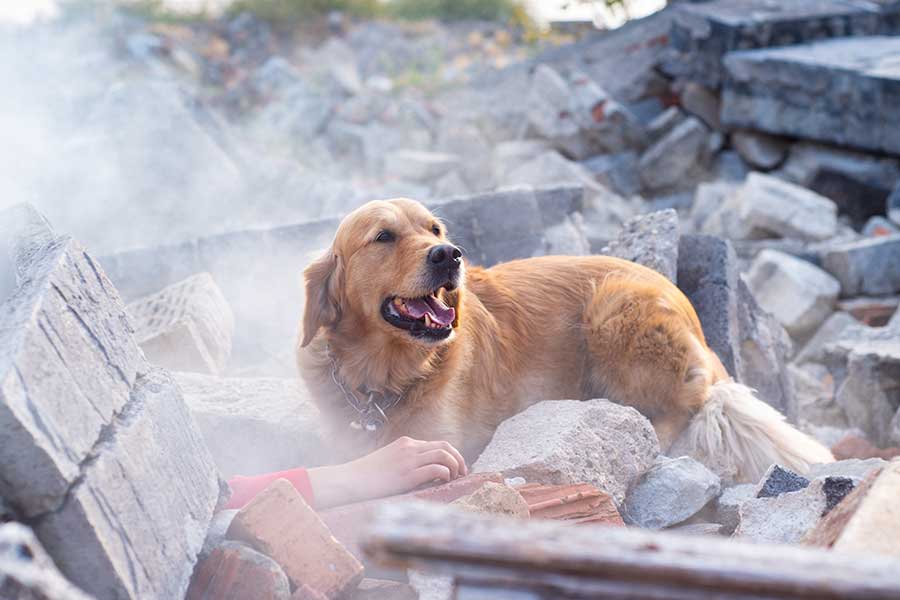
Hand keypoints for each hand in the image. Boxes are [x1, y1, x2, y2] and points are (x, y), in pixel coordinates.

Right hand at [308, 436, 467, 508]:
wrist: (350, 480)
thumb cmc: (366, 476)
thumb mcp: (388, 461)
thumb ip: (405, 462)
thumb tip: (424, 474)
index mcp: (406, 443)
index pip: (437, 444)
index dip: (452, 455)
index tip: (457, 468)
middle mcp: (410, 448)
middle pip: (446, 447)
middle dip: (459, 459)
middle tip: (462, 473)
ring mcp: (409, 460)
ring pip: (444, 456)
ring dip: (455, 467)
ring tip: (454, 479)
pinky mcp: (408, 474)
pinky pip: (437, 469)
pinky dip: (445, 475)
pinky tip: (444, 482)